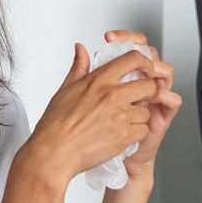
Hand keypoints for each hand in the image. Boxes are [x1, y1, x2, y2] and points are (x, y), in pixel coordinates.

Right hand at [23, 35, 168, 183]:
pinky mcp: (124, 136)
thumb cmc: (55, 125)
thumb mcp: (65, 89)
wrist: (53, 153)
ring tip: (122, 122)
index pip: (133, 59)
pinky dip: (135, 134)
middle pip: (148, 85)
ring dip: (138, 117)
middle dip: (147, 92)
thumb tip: (81, 49)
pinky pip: (143, 131)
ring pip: (146, 111)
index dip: (145, 63)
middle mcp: (112, 95)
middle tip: (139, 99)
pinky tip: (121, 135)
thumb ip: (79, 67)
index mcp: (99, 80)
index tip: (146, 69)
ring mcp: (120, 116)